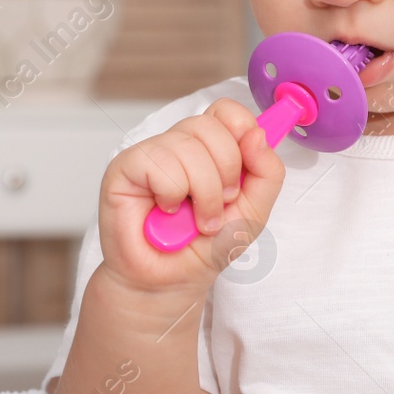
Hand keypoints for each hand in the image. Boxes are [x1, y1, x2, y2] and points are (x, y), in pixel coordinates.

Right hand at [97, 98, 285, 297]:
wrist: (169, 282)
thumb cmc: (204, 247)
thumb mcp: (254, 212)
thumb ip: (267, 172)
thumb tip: (257, 134)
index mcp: (209, 148)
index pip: (226, 112)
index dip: (242, 131)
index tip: (246, 169)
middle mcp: (179, 145)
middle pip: (211, 125)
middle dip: (227, 172)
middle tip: (220, 205)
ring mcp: (152, 153)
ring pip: (188, 145)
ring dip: (203, 191)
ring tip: (197, 219)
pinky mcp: (125, 167)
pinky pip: (160, 162)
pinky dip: (173, 194)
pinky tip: (167, 211)